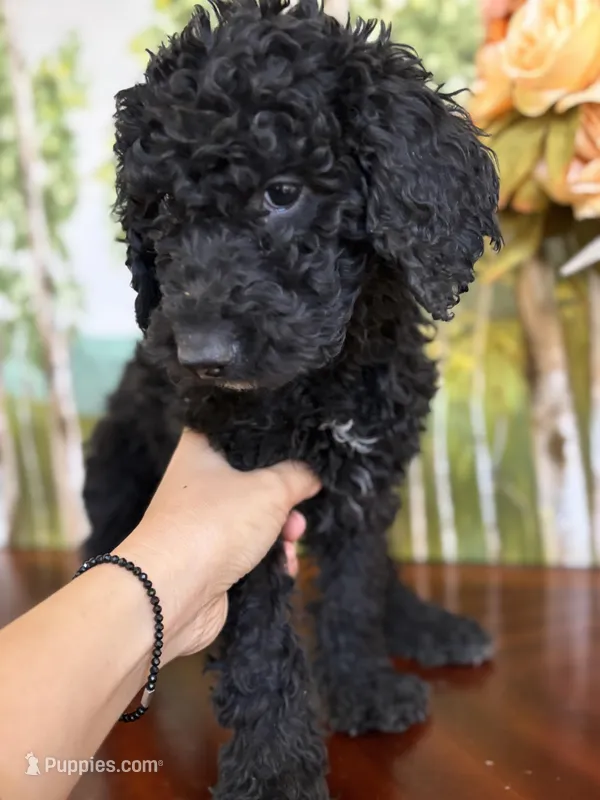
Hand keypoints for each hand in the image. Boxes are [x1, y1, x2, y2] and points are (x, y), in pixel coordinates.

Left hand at [117, 428, 320, 660]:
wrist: (170, 593)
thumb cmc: (216, 523)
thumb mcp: (271, 489)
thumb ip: (300, 475)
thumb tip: (314, 472)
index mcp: (202, 448)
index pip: (243, 430)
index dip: (275, 438)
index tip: (304, 448)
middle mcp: (198, 481)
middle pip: (255, 478)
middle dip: (286, 497)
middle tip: (299, 508)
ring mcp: (202, 521)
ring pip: (256, 516)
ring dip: (281, 530)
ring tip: (291, 541)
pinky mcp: (210, 557)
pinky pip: (249, 549)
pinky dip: (269, 556)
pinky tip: (284, 566)